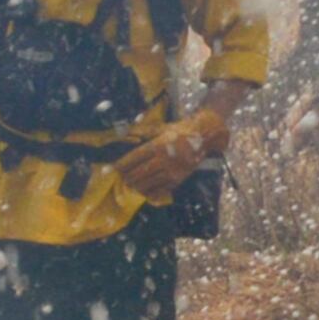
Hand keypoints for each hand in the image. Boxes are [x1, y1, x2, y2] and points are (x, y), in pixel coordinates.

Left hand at [109, 109, 230, 200]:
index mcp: (158, 145)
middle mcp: (164, 159)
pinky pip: (161, 189)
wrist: (204, 137)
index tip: (114, 168)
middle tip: (122, 178)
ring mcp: (172, 171)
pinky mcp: (179, 179)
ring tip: (131, 185)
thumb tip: (127, 132)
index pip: (135, 158)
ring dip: (137, 186)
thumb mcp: (161, 127)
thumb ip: (143, 131)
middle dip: (128, 177)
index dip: (122, 164)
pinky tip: (145, 191)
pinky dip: (151, 192)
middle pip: (139, 173)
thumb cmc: (179, 130)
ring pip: (149, 183)